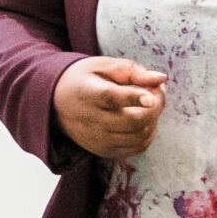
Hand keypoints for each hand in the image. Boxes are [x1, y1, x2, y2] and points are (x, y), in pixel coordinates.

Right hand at [53, 57, 167, 159]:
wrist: (55, 104)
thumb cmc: (84, 80)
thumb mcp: (102, 66)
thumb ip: (132, 71)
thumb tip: (160, 78)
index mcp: (88, 93)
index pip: (111, 98)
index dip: (133, 98)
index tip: (150, 98)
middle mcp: (92, 120)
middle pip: (132, 121)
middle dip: (155, 106)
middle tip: (156, 91)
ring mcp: (98, 139)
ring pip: (139, 137)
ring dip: (154, 120)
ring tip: (150, 105)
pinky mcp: (104, 150)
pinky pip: (136, 149)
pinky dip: (148, 135)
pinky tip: (145, 121)